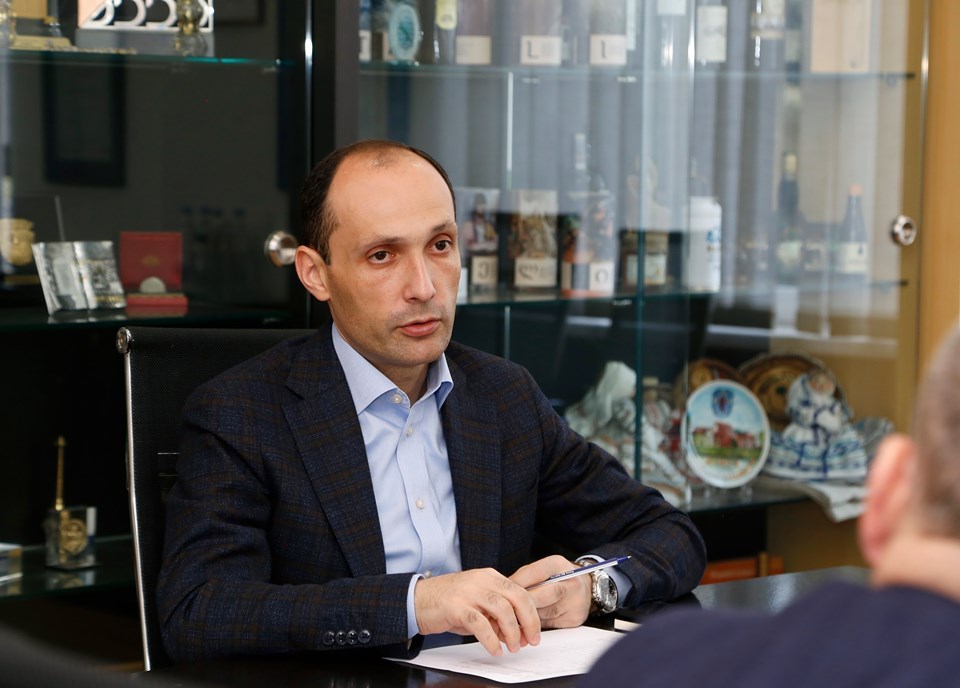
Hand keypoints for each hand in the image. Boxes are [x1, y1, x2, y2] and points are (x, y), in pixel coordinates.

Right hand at [413, 568, 540, 655]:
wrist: (418, 599)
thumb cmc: (448, 602)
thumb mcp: (477, 603)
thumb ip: (496, 614)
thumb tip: (517, 634)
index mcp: (490, 576)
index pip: (520, 591)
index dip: (531, 614)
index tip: (534, 633)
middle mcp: (481, 580)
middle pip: (516, 598)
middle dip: (528, 622)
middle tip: (530, 641)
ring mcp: (469, 592)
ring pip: (502, 610)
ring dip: (512, 632)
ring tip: (513, 647)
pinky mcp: (456, 606)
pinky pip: (480, 624)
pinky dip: (491, 640)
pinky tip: (494, 650)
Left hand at [509, 555, 591, 628]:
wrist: (586, 587)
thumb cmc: (559, 577)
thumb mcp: (545, 568)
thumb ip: (526, 576)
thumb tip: (504, 590)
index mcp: (559, 565)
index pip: (535, 573)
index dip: (516, 583)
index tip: (502, 592)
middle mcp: (570, 583)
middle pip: (540, 596)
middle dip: (520, 604)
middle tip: (503, 610)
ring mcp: (574, 602)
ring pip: (543, 614)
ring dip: (525, 617)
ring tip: (510, 618)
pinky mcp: (574, 619)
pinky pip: (549, 624)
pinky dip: (534, 626)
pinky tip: (525, 625)